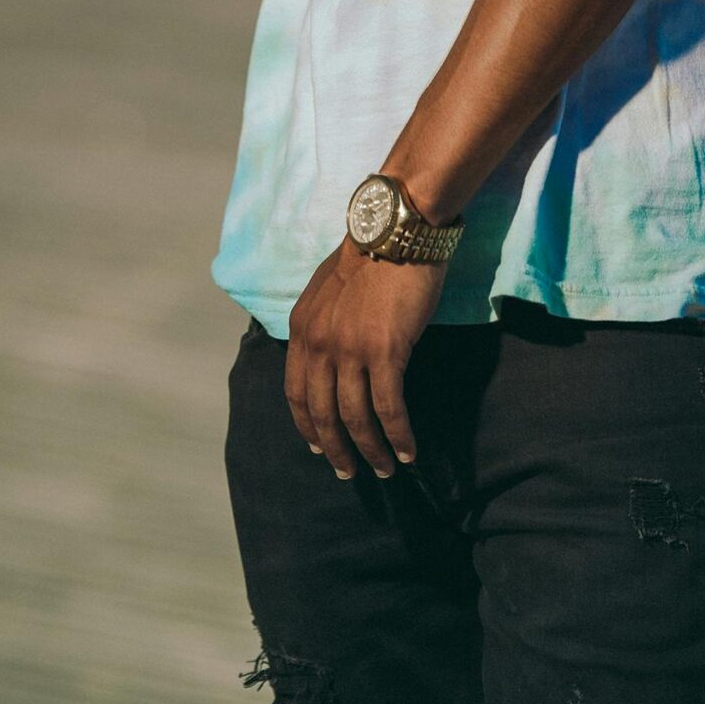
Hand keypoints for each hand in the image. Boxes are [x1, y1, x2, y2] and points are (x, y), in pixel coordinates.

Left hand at [285, 237, 445, 480]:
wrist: (396, 231)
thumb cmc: (371, 255)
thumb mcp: (329, 290)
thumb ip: (324, 323)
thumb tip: (332, 355)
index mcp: (302, 328)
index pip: (296, 392)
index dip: (307, 425)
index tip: (319, 446)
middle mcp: (319, 344)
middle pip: (322, 413)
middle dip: (335, 449)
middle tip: (348, 472)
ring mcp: (350, 350)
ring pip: (355, 417)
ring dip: (371, 450)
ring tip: (384, 468)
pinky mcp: (385, 352)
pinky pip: (389, 408)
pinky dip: (398, 435)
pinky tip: (408, 451)